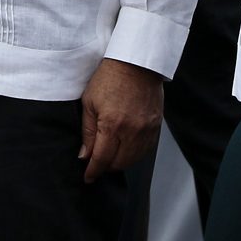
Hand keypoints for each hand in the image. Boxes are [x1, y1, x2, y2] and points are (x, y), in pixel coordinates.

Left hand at [78, 58, 162, 182]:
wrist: (136, 62)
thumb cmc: (109, 77)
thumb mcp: (89, 102)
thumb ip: (88, 132)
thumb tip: (84, 155)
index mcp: (112, 124)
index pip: (101, 159)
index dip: (93, 171)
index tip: (88, 177)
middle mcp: (132, 130)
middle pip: (118, 164)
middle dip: (105, 167)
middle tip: (97, 164)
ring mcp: (146, 129)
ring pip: (133, 160)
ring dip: (120, 163)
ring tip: (110, 157)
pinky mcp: (156, 126)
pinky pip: (145, 150)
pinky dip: (134, 155)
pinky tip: (126, 150)